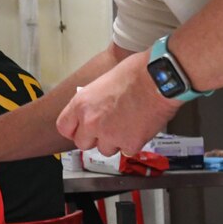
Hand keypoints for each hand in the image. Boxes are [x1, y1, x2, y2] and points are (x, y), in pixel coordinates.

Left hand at [56, 51, 180, 155]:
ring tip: (127, 125)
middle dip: (94, 138)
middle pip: (82, 143)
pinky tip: (139, 128)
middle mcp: (91, 122)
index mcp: (81, 104)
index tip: (81, 129)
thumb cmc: (134, 73)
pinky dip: (132, 143)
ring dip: (114, 142)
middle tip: (107, 128)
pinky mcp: (129, 143)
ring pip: (105, 150)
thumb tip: (93, 109)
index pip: (64, 127)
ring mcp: (110, 135)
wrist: (158, 79)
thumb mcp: (102, 83)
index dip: (74, 129)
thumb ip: (92, 102)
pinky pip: (126, 151)